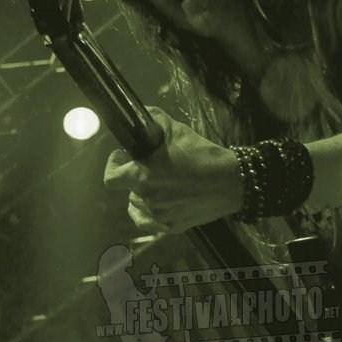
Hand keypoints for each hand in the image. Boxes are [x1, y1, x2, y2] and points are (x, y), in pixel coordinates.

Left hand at [104, 107, 241, 233]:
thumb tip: (139, 114)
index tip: (124, 156)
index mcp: (143, 175)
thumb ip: (153, 120)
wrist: (230, 180)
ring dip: (142, 194)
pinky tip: (158, 203)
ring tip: (159, 184)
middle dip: (134, 176)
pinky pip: (148, 222)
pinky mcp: (170, 227)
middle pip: (127, 189)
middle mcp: (146, 198)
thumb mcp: (177, 130)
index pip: (111, 177)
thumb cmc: (202, 154)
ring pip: (137, 205)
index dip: (114, 165)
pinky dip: (149, 212)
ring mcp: (158, 215)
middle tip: (150, 167)